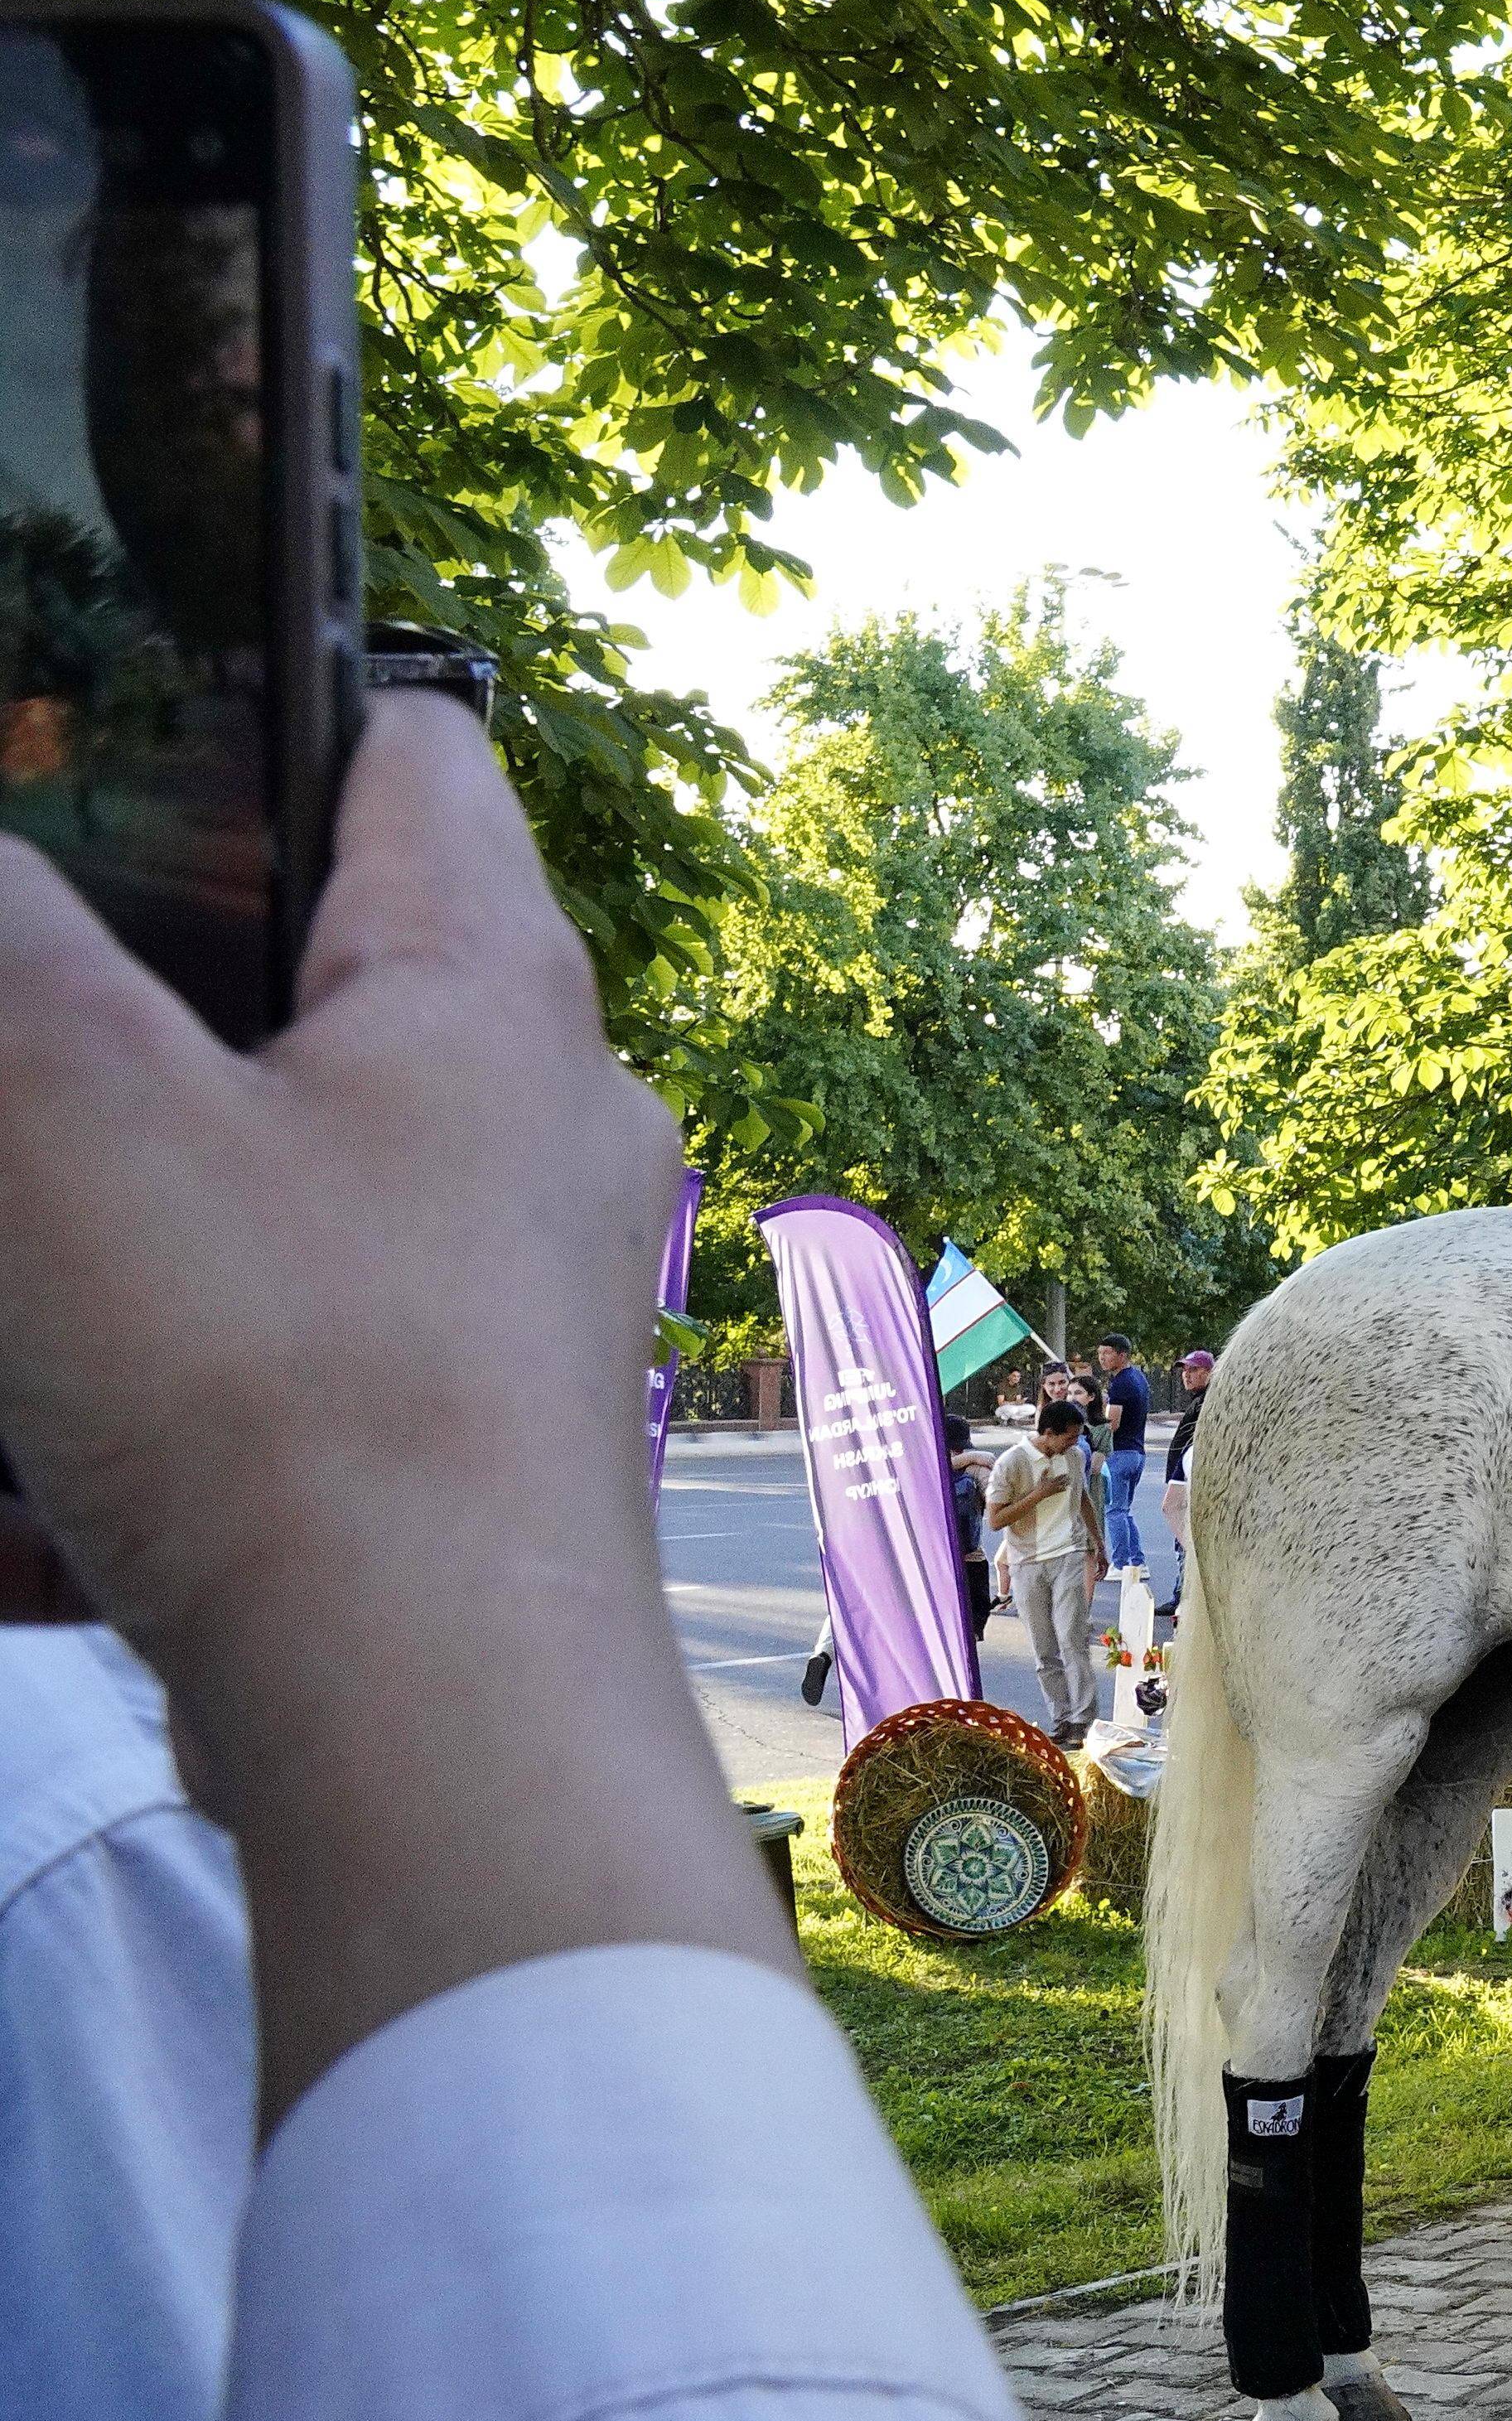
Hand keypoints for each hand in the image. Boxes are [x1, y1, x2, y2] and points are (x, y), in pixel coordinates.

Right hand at [0, 701, 780, 2122]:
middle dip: (161, 979)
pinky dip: (168, 1335)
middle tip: (29, 1004)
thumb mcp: (59, 1102)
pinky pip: (292, 1324)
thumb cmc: (280, 1386)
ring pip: (304, 1155)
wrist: (424, 1713)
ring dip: (145, 1172)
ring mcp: (524, 1274)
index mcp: (496, 981)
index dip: (262, 706)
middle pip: (345, 959)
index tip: (118, 720)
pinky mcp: (470, 1419)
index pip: (404, 752)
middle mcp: (551, 1110)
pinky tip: (65, 1405)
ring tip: (34, 1203)